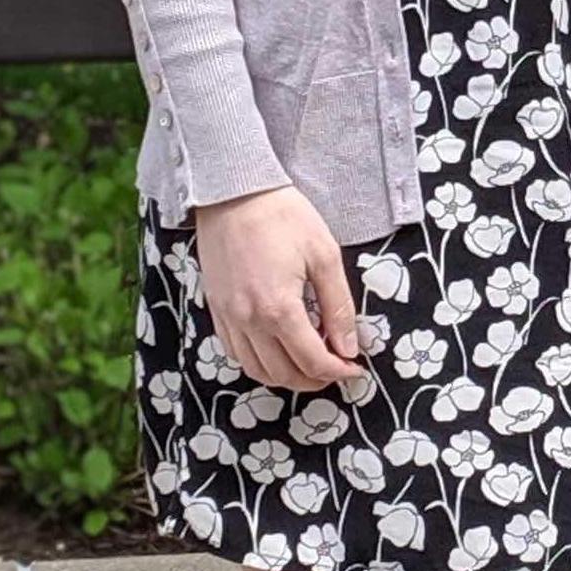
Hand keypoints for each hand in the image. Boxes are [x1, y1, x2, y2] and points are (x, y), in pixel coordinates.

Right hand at [194, 187, 363, 391]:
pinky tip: (276, 351)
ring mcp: (228, 317)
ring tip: (309, 365)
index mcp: (279, 308)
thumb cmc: (282, 216)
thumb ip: (339, 306)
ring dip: (286, 377)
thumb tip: (349, 346)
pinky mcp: (216, 309)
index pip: (313, 361)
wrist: (232, 191)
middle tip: (336, 369)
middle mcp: (249, 320)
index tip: (355, 368)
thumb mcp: (324, 255)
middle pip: (284, 374)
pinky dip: (258, 363)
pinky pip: (235, 352)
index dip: (339, 371)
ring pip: (256, 370)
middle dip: (315, 380)